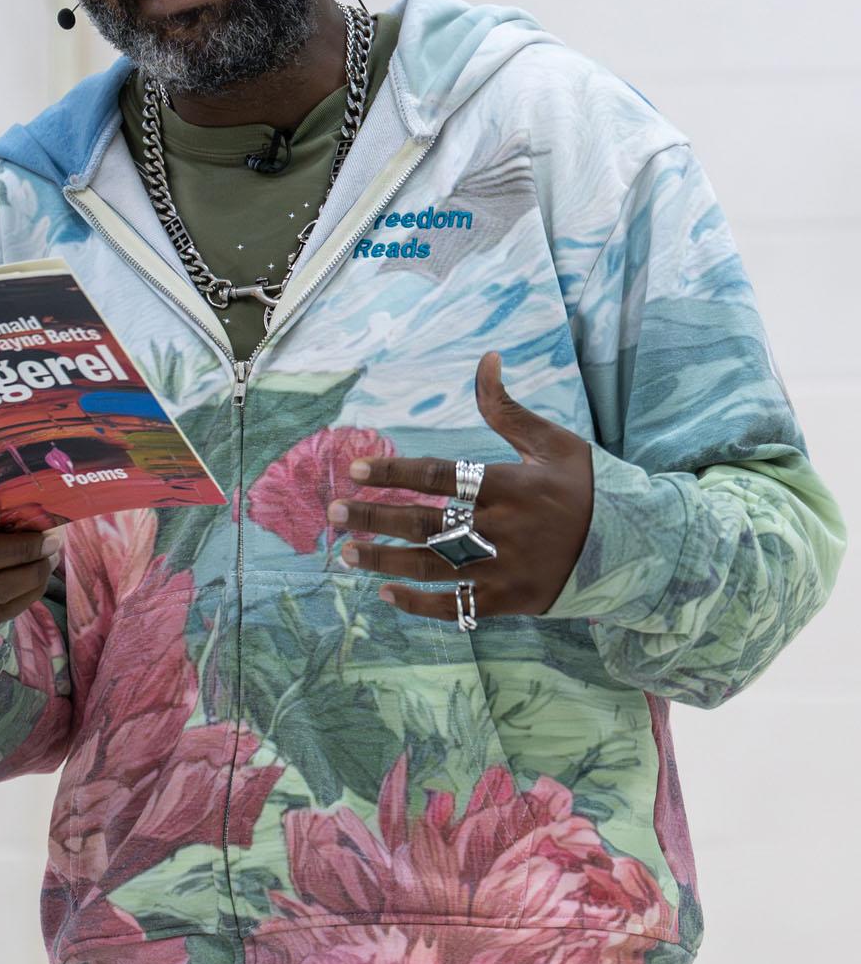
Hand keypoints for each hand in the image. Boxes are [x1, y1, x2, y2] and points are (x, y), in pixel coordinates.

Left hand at [326, 352, 592, 619]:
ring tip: (347, 554)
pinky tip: (386, 594)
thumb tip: (486, 358)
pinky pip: (456, 605)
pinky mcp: (509, 601)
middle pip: (424, 523)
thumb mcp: (551, 441)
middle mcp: (502, 528)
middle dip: (374, 518)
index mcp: (509, 484)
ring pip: (432, 566)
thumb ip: (506, 407)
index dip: (392, 472)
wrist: (630, 546)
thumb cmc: (584, 486)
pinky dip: (419, 603)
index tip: (353, 469)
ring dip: (385, 560)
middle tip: (334, 514)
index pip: (438, 475)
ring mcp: (504, 569)